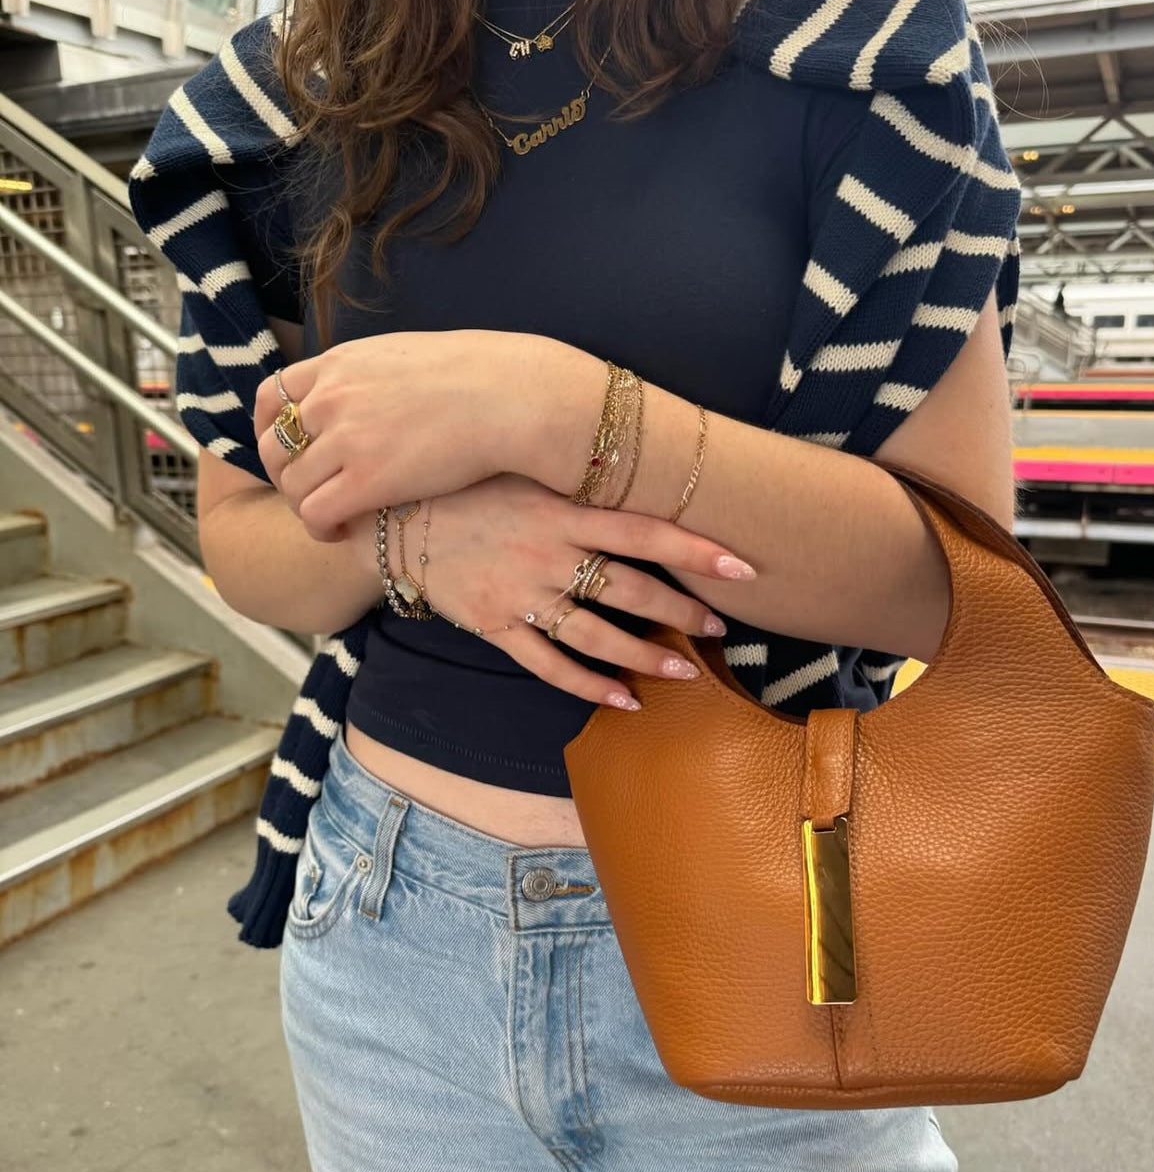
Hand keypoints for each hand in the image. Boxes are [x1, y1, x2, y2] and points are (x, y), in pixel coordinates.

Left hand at [254, 330, 599, 541]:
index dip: (273, 431)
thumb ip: (374, 375)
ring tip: (333, 519)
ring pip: (291, 486)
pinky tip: (341, 533)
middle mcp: (332, 397)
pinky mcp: (367, 480)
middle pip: (274, 446)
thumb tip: (378, 392)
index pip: (273, 397)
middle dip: (285, 475)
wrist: (512, 396)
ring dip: (305, 507)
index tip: (293, 452)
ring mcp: (346, 439)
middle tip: (313, 493)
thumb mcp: (407, 356)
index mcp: (339, 364)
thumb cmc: (481, 377)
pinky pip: (315, 513)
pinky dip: (319, 529)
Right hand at [401, 475, 756, 708]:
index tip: (742, 567)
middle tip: (721, 626)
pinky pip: (549, 665)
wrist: (393, 518)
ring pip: (597, 635)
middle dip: (682, 610)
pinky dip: (590, 686)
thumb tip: (638, 478)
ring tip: (686, 673)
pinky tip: (624, 700)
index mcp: (560, 510)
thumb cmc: (468, 486)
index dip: (695, 550)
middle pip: (629, 589)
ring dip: (646, 657)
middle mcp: (547, 553)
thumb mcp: (523, 471)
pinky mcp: (496, 626)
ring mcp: (521, 594)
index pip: (643, 530)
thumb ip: (577, 482)